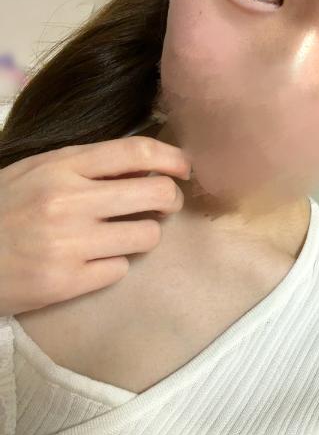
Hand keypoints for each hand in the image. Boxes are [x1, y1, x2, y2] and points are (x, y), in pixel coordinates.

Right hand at [0, 136, 191, 316]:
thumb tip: (143, 161)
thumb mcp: (34, 170)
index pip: (135, 152)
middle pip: (156, 193)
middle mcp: (69, 201)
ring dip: (144, 234)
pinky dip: (114, 265)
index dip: (172, 158)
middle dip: (171, 198)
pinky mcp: (68, 282)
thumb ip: (83, 164)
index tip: (184, 167)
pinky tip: (94, 261)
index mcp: (60, 166)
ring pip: (147, 235)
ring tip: (123, 234)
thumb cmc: (1, 209)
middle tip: (164, 204)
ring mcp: (70, 244)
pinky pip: (121, 269)